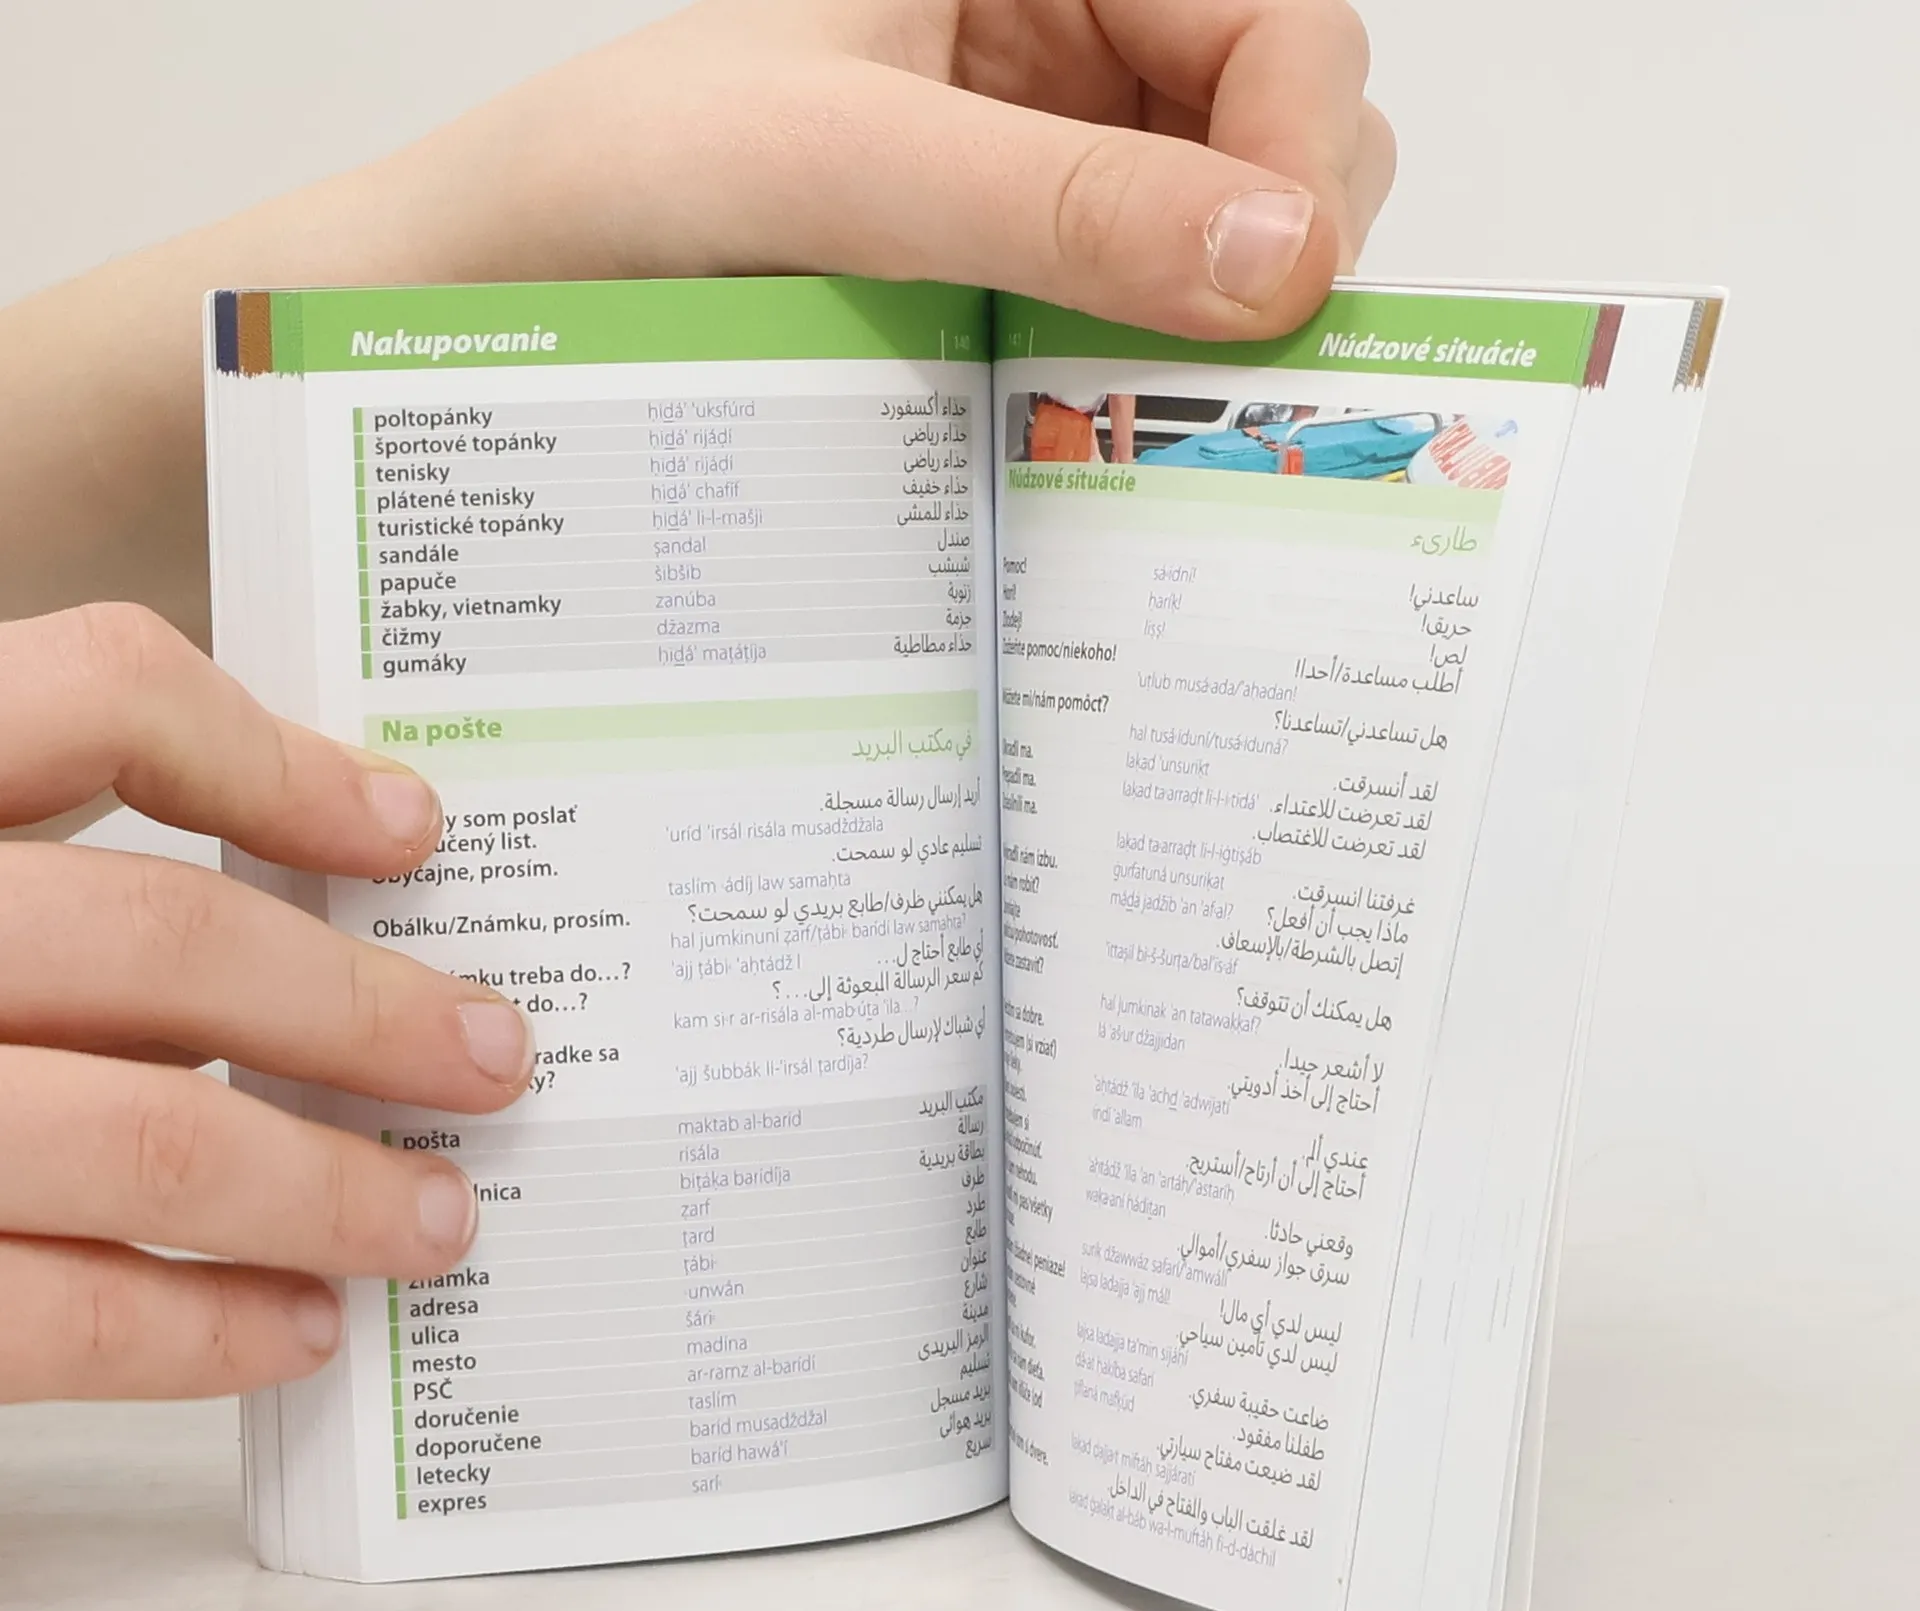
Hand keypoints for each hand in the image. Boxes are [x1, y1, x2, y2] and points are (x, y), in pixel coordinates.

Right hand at [0, 605, 534, 1402]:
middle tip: (493, 1054)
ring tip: (436, 1218)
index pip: (93, 698)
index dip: (274, 760)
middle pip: (160, 943)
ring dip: (323, 1186)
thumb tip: (288, 870)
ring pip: (140, 1135)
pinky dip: (197, 1328)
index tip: (415, 829)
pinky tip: (295, 1326)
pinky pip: (46, 1309)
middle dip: (359, 1009)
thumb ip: (19, 832)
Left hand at [419, 0, 1394, 339]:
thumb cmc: (628, 177)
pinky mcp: (1021, 258)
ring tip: (1129, 395)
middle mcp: (1062, 33)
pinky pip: (1147, 306)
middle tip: (1206, 364)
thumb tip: (1287, 256)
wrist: (511, 288)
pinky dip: (1152, 367)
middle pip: (1282, 120)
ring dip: (1214, 318)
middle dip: (1274, 242)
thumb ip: (1059, 202)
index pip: (1273, 13)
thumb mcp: (845, 168)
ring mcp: (1050, 151)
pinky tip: (1096, 412)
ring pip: (1234, 226)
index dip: (1305, 149)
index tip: (1288, 291)